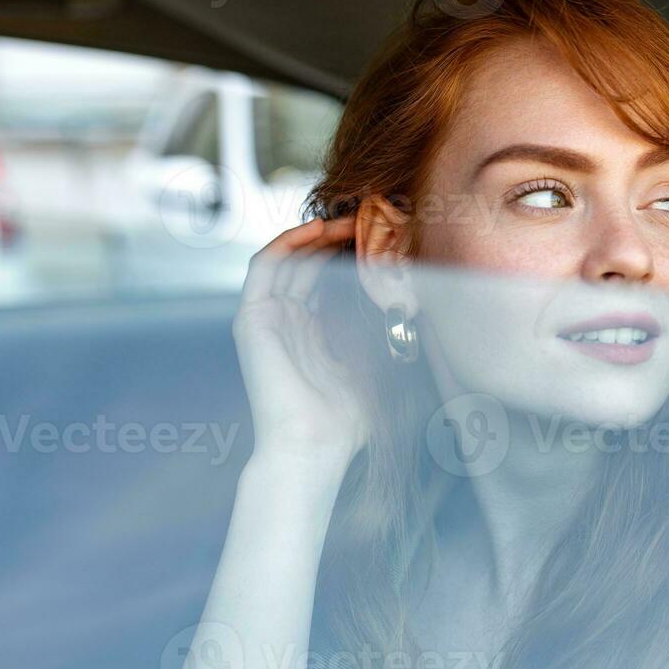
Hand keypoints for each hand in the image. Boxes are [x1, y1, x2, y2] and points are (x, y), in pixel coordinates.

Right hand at [232, 217, 367, 473]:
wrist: (312, 449)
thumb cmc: (344, 424)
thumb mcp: (371, 371)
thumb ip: (379, 340)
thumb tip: (415, 310)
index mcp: (310, 333)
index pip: (325, 279)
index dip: (348, 254)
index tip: (380, 237)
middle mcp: (285, 321)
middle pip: (306, 263)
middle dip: (335, 238)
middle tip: (366, 219)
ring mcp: (267, 318)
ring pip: (286, 258)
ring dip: (313, 234)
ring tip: (345, 219)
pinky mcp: (253, 319)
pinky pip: (263, 267)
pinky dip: (286, 242)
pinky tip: (316, 230)